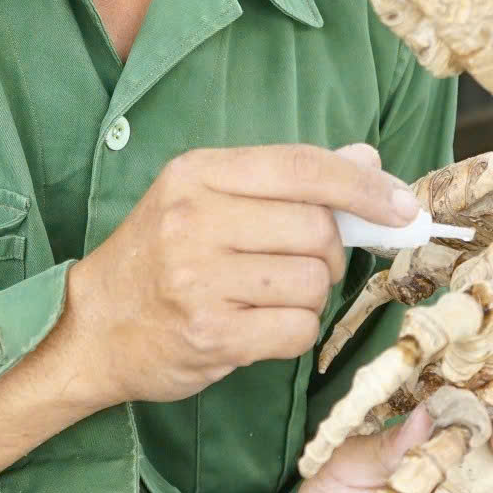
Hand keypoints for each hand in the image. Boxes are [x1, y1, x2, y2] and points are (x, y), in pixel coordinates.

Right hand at [59, 142, 419, 408]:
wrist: (90, 328)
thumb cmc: (158, 258)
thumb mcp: (206, 198)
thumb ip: (285, 179)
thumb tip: (366, 157)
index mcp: (197, 172)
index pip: (302, 167)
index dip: (364, 186)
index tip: (402, 206)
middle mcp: (195, 219)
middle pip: (317, 229)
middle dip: (329, 253)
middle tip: (301, 264)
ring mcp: (200, 279)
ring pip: (313, 283)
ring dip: (310, 295)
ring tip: (267, 297)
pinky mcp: (211, 335)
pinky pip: (298, 330)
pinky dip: (295, 332)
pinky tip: (260, 327)